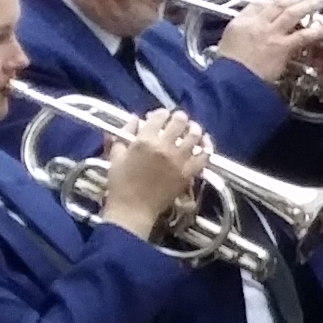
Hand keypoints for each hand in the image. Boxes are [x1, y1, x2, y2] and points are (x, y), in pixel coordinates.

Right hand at [97, 107, 209, 239]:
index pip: (160, 116)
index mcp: (144, 141)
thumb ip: (122, 134)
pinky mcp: (189, 172)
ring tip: (191, 129)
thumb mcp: (115, 156)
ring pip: (195, 135)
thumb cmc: (120, 183)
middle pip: (180, 122)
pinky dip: (207, 146)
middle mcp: (165, 147)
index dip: (161, 113)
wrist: (133, 209)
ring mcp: (180, 160)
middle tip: (178, 120)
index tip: (160, 117)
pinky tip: (204, 143)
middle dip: (179, 117)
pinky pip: (205, 155)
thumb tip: (134, 118)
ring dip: (194, 128)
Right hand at [211, 0, 322, 80]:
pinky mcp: (282, 47)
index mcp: (240, 23)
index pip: (257, 5)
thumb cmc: (227, 67)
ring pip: (292, 13)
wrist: (231, 81)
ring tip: (320, 1)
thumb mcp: (228, 44)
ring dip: (308, 5)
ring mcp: (270, 34)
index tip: (284, 1)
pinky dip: (316, 31)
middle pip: (278, 4)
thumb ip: (242, 34)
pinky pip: (302, 36)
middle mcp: (256, 24)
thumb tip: (253, 33)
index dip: (274, 1)